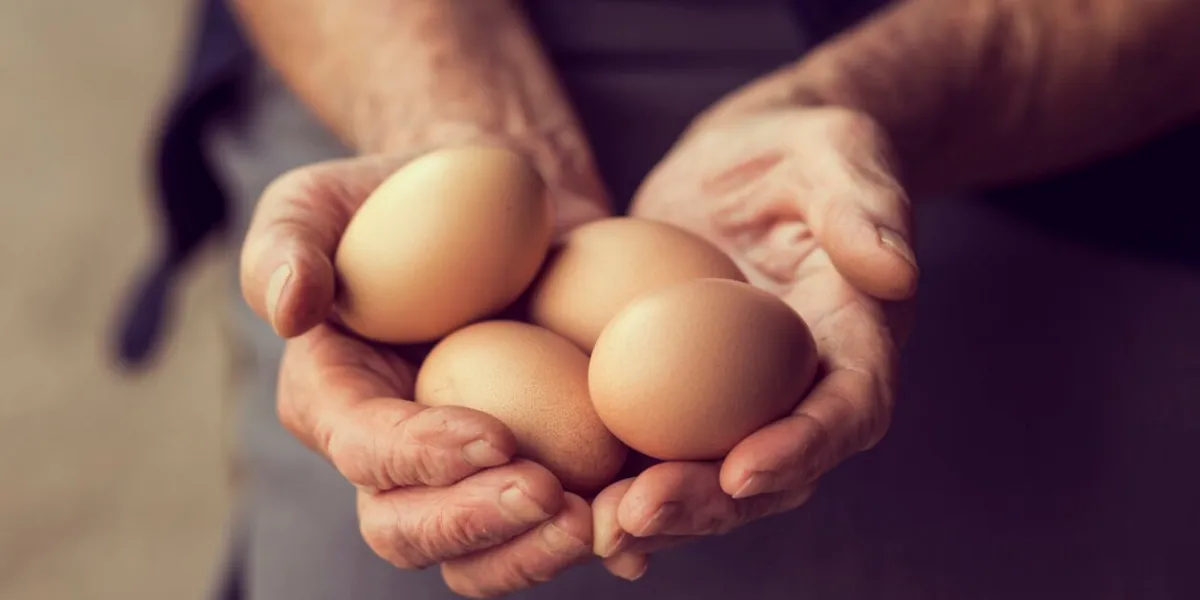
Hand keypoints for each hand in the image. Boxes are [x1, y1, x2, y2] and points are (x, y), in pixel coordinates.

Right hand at [240, 148, 609, 597]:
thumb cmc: (399, 194)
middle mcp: (393, 456)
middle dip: (477, 527)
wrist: (498, 199)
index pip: (364, 450)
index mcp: (335, 400)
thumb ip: (288, 241)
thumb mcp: (322, 197)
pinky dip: (598, 535)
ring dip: (539, 552)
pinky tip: (640, 527)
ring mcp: (466, 471)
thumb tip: (290, 309)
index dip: (420, 457)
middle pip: (412, 531)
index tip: (495, 438)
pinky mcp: (537, 461)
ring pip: (484, 553)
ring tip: (605, 521)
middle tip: (552, 497)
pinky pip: (555, 524)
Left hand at [591, 106, 917, 579]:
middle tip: (640, 515)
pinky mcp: (680, 394)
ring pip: (709, 479)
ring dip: (659, 512)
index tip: (744, 470)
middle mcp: (801, 389)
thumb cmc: (801, 149)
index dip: (801, 447)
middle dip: (710, 504)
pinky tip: (569, 506)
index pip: (846, 410)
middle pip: (772, 471)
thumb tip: (894, 270)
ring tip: (595, 527)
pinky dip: (619, 485)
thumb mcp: (838, 151)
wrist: (746, 161)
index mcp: (854, 341)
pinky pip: (656, 450)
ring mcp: (738, 400)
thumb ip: (865, 205)